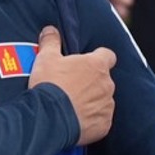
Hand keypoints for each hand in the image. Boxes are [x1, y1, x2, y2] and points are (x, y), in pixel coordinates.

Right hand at [28, 25, 115, 145]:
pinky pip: (100, 120)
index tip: (87, 63)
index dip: (98, 58)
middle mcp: (107, 84)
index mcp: (97, 65)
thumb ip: (51, 42)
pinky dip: (91, 120)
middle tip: (72, 87)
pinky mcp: (104, 125)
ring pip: (103, 100)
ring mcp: (107, 105)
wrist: (49, 118)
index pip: (108, 55)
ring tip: (72, 106)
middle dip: (92, 82)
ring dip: (92, 101)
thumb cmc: (50, 85)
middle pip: (104, 80)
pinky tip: (76, 121)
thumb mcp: (46, 58)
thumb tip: (50, 30)